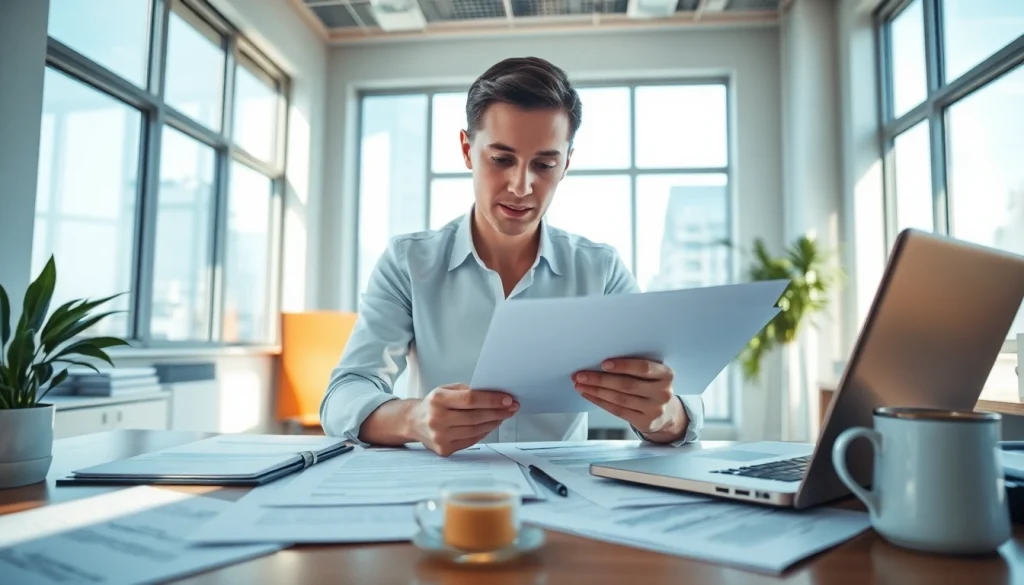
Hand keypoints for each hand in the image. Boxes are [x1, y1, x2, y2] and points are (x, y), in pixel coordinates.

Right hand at [408, 383, 518, 455]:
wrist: (413, 422)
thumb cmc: (433, 404)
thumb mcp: (445, 389)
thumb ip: (467, 391)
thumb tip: (494, 395)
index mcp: (437, 400)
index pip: (470, 399)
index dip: (492, 400)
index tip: (508, 399)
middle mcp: (437, 419)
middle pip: (476, 417)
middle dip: (498, 412)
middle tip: (512, 407)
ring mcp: (440, 437)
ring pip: (476, 430)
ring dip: (494, 422)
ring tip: (504, 415)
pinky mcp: (445, 449)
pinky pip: (471, 440)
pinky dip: (484, 432)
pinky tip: (491, 424)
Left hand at [572, 359, 687, 443]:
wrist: (667, 414)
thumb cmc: (653, 387)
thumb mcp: (653, 374)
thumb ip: (635, 368)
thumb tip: (601, 362)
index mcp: (666, 374)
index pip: (643, 368)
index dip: (623, 365)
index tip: (603, 364)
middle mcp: (662, 392)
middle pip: (626, 385)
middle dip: (600, 379)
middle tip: (581, 375)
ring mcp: (654, 409)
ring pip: (619, 398)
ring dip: (596, 391)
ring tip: (580, 385)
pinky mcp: (645, 422)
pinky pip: (618, 410)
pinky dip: (600, 402)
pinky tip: (589, 395)